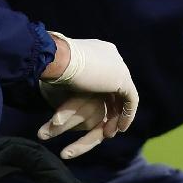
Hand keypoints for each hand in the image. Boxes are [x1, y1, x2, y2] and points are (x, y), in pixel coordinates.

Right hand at [37, 35, 138, 157]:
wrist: (57, 59)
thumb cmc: (51, 67)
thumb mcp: (61, 75)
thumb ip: (71, 86)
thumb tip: (64, 107)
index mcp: (98, 50)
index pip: (105, 75)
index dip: (101, 95)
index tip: (94, 111)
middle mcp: (111, 56)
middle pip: (115, 86)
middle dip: (112, 106)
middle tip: (104, 124)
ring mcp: (119, 66)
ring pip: (123, 95)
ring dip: (117, 114)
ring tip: (108, 132)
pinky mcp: (123, 79)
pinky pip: (131, 101)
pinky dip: (126, 115)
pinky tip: (118, 129)